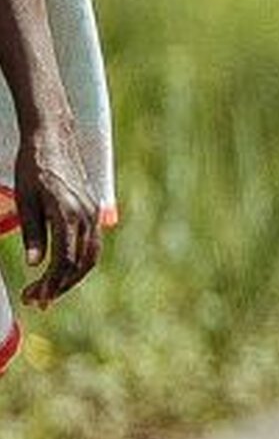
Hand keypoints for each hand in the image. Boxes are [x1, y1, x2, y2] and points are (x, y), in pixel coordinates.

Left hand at [14, 110, 99, 307]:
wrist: (54, 137)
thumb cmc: (33, 166)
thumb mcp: (25, 199)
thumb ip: (33, 233)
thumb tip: (36, 264)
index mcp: (68, 213)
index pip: (65, 260)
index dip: (51, 283)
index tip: (35, 297)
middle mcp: (86, 216)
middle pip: (80, 264)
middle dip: (60, 286)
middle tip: (37, 301)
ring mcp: (93, 213)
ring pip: (90, 257)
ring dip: (70, 278)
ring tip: (48, 291)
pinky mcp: (92, 211)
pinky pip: (91, 244)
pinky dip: (78, 263)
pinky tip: (61, 270)